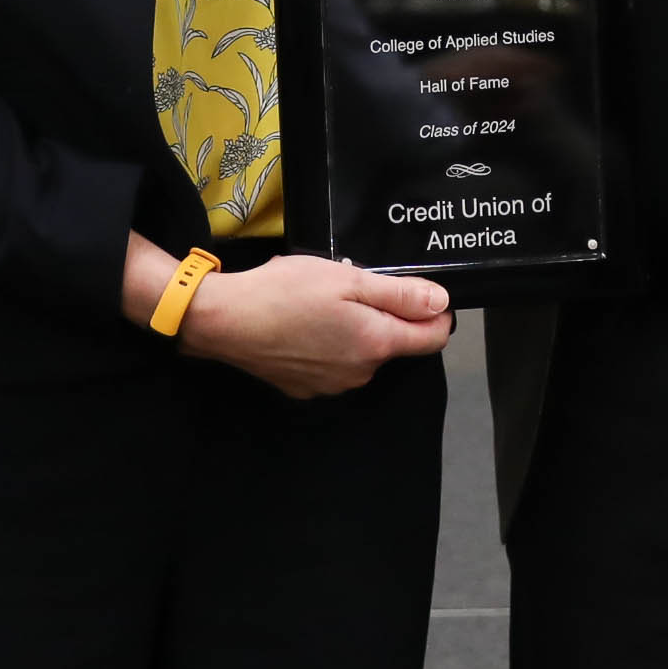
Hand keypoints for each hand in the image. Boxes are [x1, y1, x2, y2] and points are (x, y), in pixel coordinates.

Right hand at [174, 251, 452, 397]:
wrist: (225, 321)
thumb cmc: (287, 291)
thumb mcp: (348, 279)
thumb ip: (400, 295)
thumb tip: (442, 304)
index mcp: (376, 344)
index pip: (433, 338)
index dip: (435, 313)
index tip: (417, 293)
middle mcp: (361, 374)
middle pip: (393, 343)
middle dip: (381, 315)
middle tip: (348, 285)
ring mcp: (331, 386)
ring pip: (360, 354)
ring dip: (352, 329)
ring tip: (319, 302)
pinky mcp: (305, 389)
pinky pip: (332, 365)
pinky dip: (326, 345)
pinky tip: (300, 325)